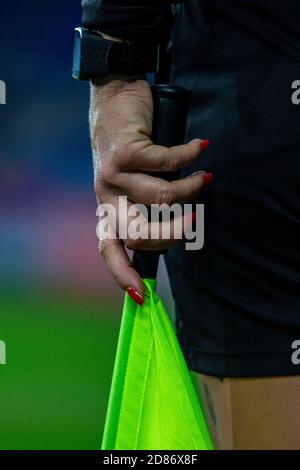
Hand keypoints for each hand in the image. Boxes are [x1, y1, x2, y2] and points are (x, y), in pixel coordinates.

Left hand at [90, 75, 210, 303]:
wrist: (113, 95)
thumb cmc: (130, 142)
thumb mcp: (134, 178)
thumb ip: (146, 202)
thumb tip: (177, 224)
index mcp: (108, 207)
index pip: (110, 249)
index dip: (124, 275)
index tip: (142, 297)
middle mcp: (106, 196)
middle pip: (141, 234)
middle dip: (175, 233)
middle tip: (195, 219)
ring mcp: (112, 175)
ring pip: (161, 199)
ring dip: (191, 189)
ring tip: (203, 177)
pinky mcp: (124, 152)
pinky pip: (168, 165)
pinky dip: (190, 156)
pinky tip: (199, 148)